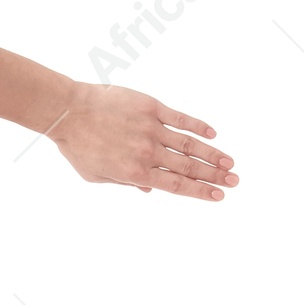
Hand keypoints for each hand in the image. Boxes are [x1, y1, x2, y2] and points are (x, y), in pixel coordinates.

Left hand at [48, 82, 238, 199]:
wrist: (68, 111)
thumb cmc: (78, 146)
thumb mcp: (97, 176)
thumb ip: (125, 183)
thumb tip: (149, 189)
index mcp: (135, 173)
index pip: (176, 185)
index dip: (199, 192)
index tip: (219, 197)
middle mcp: (148, 152)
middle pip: (189, 167)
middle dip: (214, 176)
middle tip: (235, 182)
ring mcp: (151, 129)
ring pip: (190, 144)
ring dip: (213, 154)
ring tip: (230, 163)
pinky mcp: (150, 108)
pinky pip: (180, 118)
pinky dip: (198, 125)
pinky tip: (213, 132)